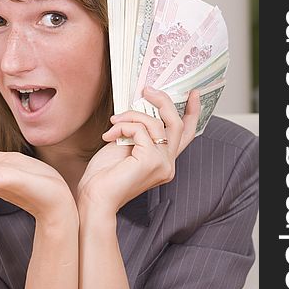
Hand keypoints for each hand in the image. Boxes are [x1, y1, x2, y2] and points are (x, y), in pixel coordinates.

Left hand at [77, 88, 199, 212]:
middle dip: (162, 101)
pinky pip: (140, 130)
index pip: (186, 135)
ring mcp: (162, 164)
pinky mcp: (151, 160)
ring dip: (131, 116)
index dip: (193, 113)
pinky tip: (110, 135)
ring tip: (113, 122)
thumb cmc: (105, 175)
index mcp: (164, 161)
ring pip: (156, 123)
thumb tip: (141, 106)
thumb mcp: (126, 146)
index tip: (193, 94)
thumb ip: (139, 132)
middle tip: (147, 90)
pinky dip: (123, 126)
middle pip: (176, 123)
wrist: (94, 197)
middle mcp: (168, 164)